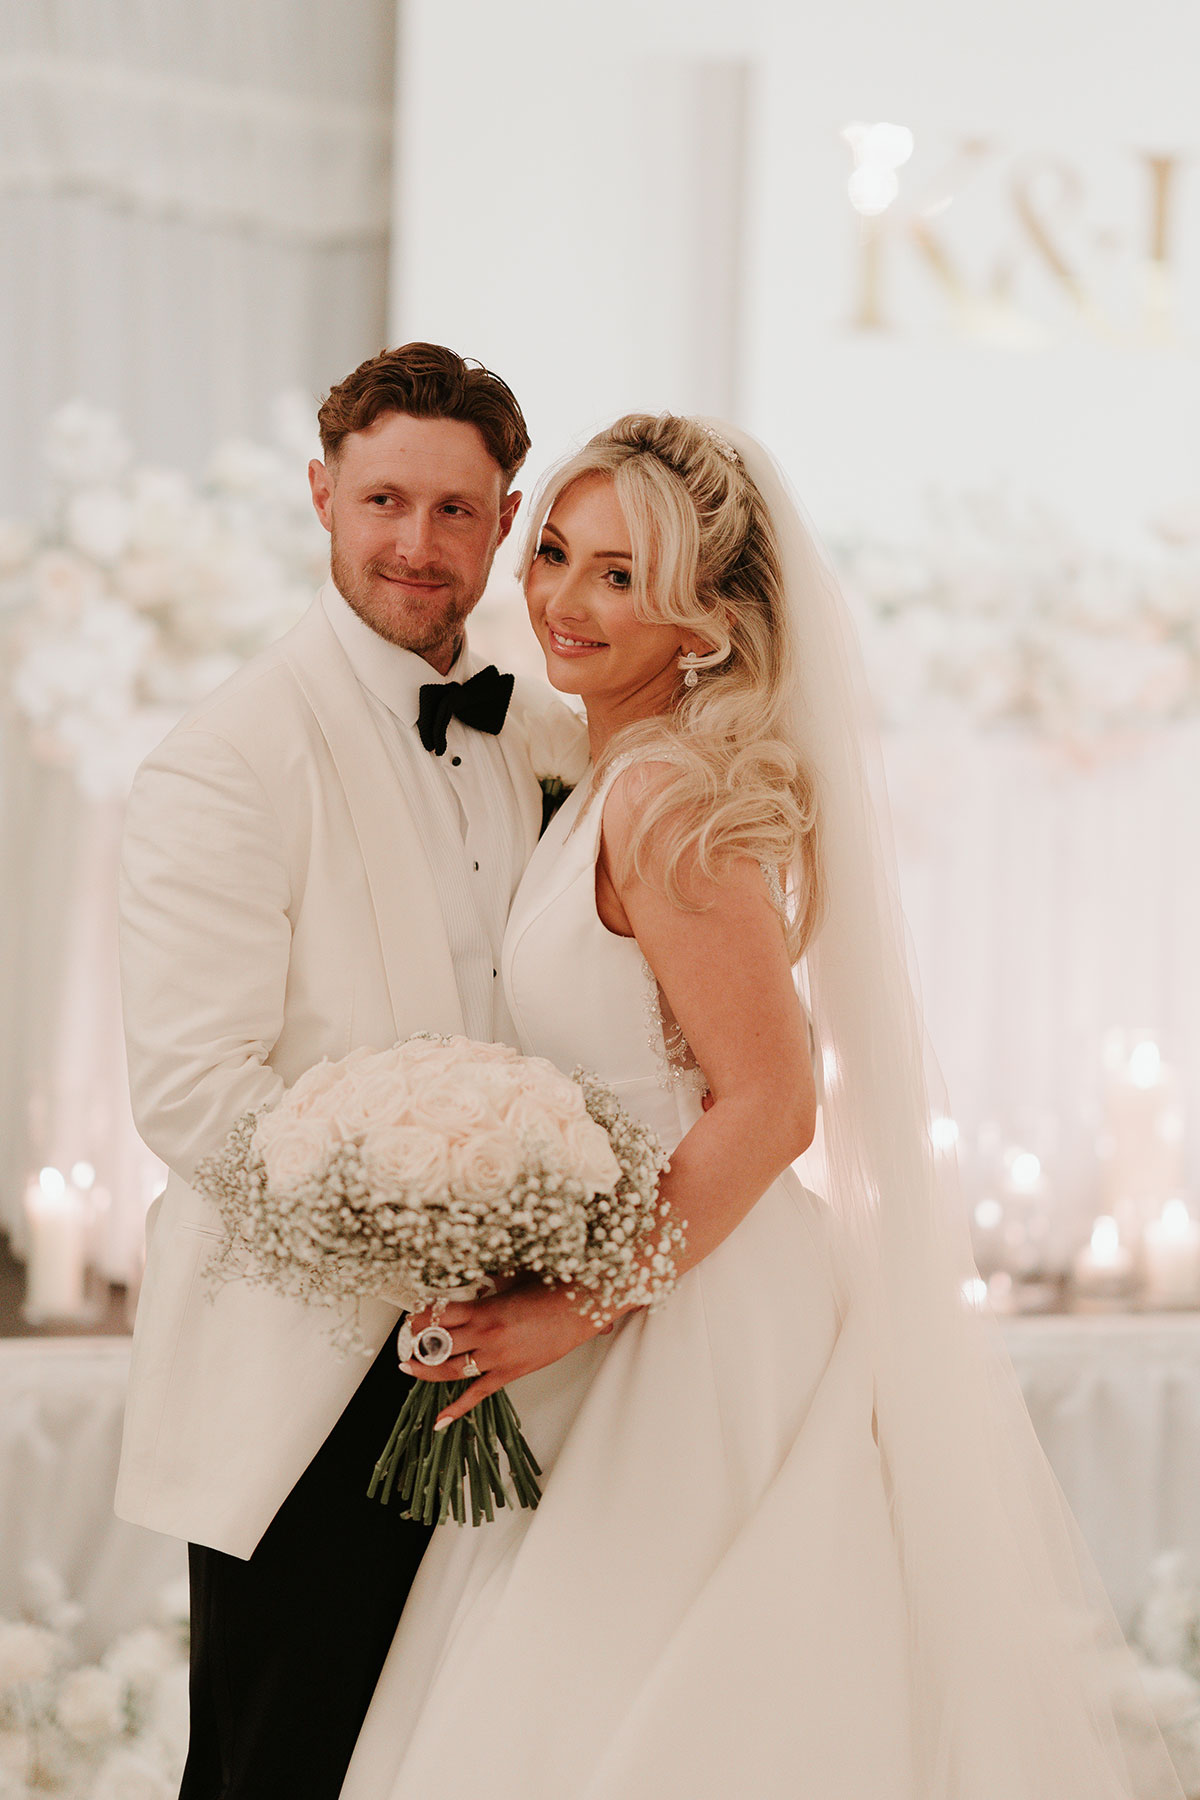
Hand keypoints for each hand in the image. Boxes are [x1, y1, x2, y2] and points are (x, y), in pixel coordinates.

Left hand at [402, 1281, 608, 1429]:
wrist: (584, 1307)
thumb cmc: (554, 1289)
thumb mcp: (514, 1278)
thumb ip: (490, 1283)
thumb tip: (475, 1280)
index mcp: (484, 1310)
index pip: (438, 1316)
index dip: (420, 1317)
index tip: (412, 1316)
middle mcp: (485, 1336)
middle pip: (437, 1344)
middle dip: (416, 1343)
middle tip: (405, 1340)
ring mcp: (496, 1359)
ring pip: (450, 1371)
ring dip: (425, 1370)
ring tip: (409, 1367)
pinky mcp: (510, 1374)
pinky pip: (477, 1395)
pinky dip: (457, 1409)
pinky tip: (440, 1421)